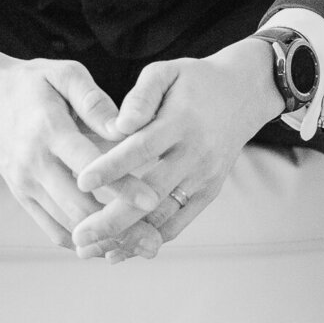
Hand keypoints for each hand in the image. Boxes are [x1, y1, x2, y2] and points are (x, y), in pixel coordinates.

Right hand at [0, 50, 163, 254]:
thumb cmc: (30, 83)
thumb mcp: (63, 74)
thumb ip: (94, 100)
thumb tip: (123, 127)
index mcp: (49, 129)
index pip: (89, 165)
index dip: (121, 185)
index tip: (151, 199)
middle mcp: (35, 163)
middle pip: (79, 206)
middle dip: (120, 226)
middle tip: (155, 240)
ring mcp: (26, 184)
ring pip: (69, 225)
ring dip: (106, 240)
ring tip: (141, 247)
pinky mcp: (22, 197)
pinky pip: (53, 230)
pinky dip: (82, 241)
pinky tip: (111, 242)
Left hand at [72, 38, 282, 255]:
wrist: (245, 93)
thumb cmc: (194, 81)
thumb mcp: (167, 71)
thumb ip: (141, 96)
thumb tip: (119, 125)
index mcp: (182, 122)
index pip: (142, 148)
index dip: (111, 167)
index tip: (80, 182)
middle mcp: (196, 154)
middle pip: (152, 193)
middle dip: (113, 218)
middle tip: (78, 236)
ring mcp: (205, 177)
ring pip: (163, 216)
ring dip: (127, 237)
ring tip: (90, 250)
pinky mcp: (209, 192)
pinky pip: (178, 223)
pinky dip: (149, 239)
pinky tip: (120, 250)